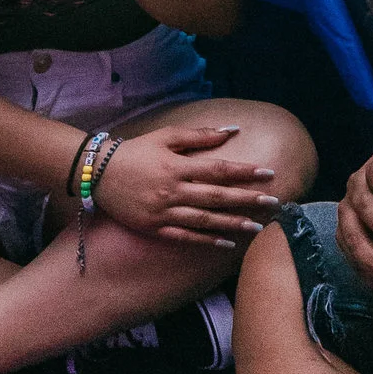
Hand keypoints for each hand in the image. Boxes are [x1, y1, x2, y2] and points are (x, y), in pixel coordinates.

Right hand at [94, 116, 279, 248]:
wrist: (98, 172)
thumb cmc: (135, 151)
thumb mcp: (165, 136)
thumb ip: (199, 135)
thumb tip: (232, 130)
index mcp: (178, 165)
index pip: (219, 169)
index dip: (245, 172)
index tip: (269, 173)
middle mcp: (173, 190)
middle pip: (217, 196)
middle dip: (248, 199)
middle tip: (275, 202)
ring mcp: (164, 211)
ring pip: (205, 219)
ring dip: (233, 223)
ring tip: (258, 226)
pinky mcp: (154, 227)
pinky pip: (185, 236)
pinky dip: (206, 241)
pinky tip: (226, 243)